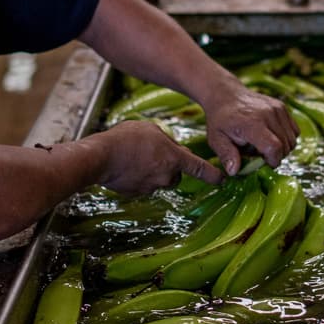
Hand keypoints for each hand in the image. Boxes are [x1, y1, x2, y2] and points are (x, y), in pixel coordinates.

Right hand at [89, 121, 222, 195]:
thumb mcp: (151, 129)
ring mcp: (152, 186)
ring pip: (158, 180)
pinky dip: (138, 178)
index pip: (200, 168)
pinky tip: (126, 167)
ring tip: (135, 157)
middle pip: (176, 174)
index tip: (222, 179)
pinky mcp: (138, 193)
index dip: (213, 174)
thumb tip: (169, 148)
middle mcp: (167, 175)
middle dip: (169, 167)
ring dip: (152, 171)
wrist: (102, 157)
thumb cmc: (126, 138)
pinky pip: (143, 185)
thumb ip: (165, 140)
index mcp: (174, 158)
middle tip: (152, 153)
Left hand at [201, 84, 298, 174]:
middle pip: (285, 145)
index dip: (272, 161)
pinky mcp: (282, 107)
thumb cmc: (221, 120)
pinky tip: (272, 137)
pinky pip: (294, 130)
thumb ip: (226, 155)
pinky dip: (287, 138)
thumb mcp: (217, 140)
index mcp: (251, 123)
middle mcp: (268, 114)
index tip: (264, 163)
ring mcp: (277, 109)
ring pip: (292, 139)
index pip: (274, 147)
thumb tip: (234, 171)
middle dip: (276, 156)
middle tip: (260, 155)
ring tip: (265, 145)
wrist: (226, 95)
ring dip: (282, 148)